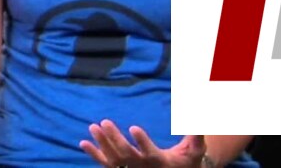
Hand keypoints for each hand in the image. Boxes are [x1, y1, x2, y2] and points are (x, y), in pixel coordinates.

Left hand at [79, 120, 205, 167]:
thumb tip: (197, 117)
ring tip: (93, 127)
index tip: (133, 127)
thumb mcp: (194, 151)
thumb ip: (195, 135)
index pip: (150, 153)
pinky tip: (83, 142)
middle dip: (115, 139)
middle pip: (126, 155)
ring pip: (113, 159)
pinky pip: (105, 165)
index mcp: (160, 162)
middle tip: (105, 121)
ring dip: (101, 144)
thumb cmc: (186, 161)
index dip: (142, 141)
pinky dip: (94, 154)